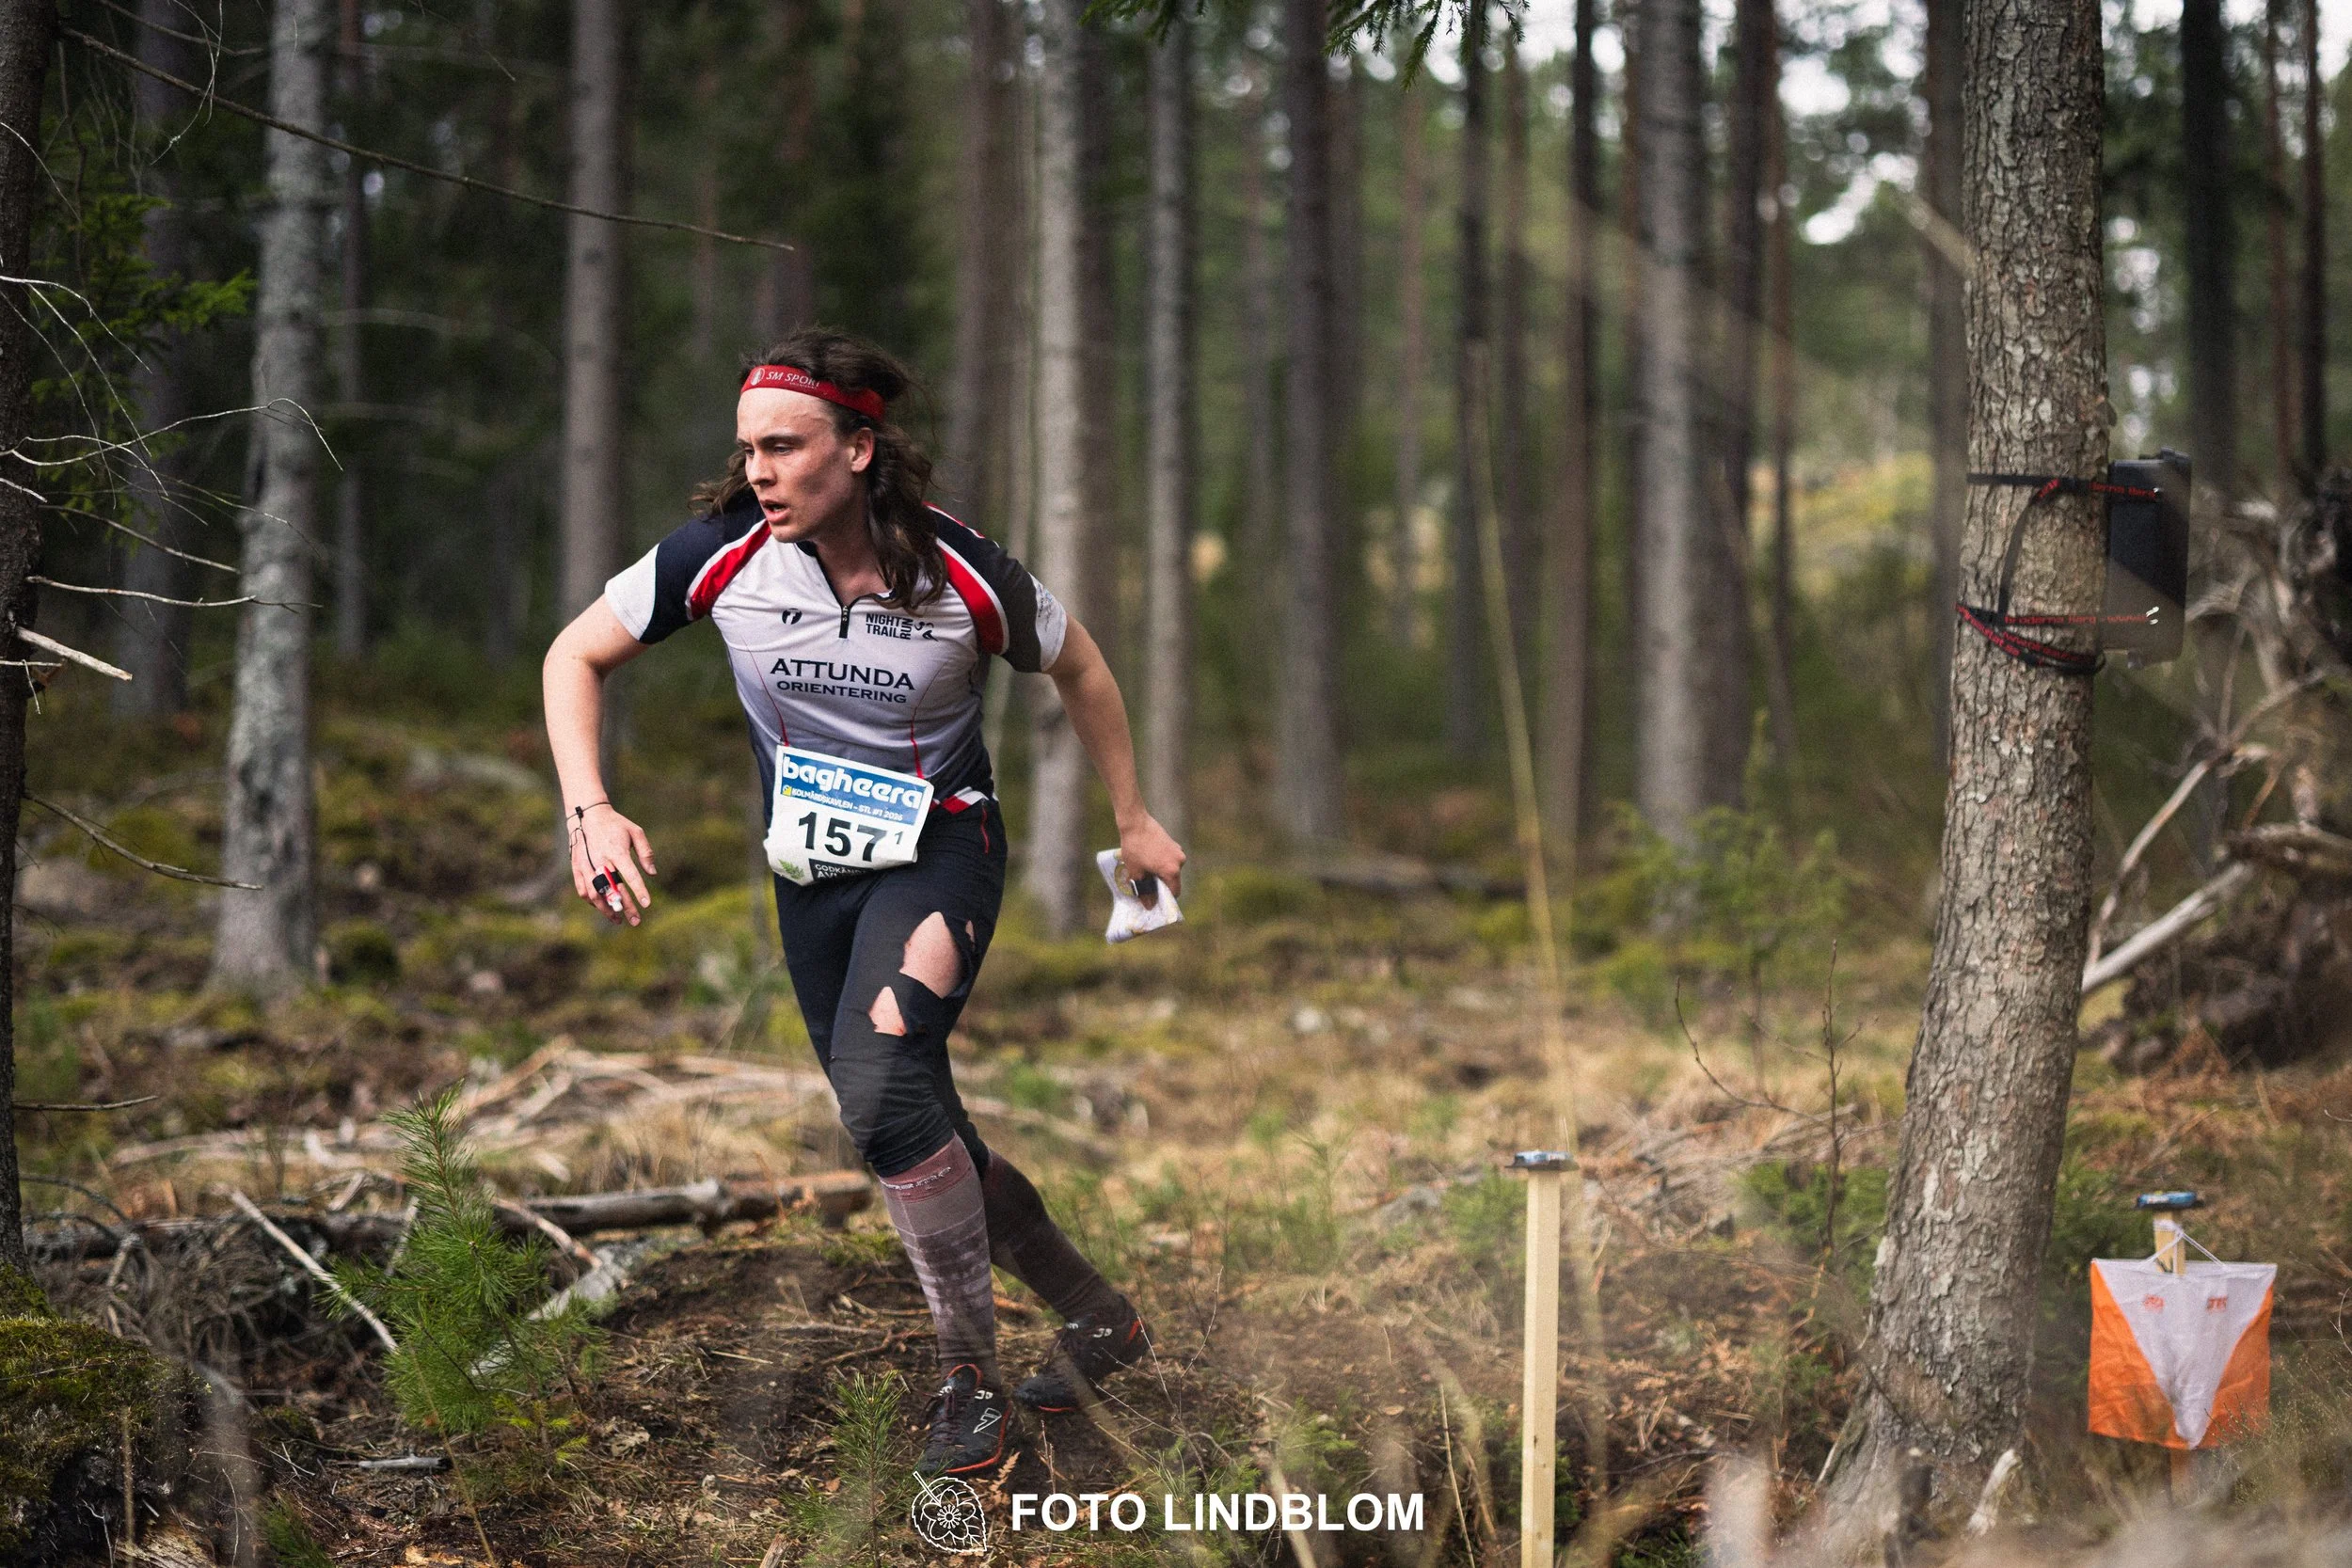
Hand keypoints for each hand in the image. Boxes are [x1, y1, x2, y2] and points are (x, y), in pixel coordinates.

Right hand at [567, 802, 654, 925]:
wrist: (587, 814)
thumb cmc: (616, 824)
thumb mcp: (636, 832)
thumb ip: (646, 852)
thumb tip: (652, 873)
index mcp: (617, 851)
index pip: (630, 875)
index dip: (639, 891)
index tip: (647, 904)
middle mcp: (600, 859)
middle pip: (613, 889)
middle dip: (626, 907)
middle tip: (636, 922)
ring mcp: (586, 865)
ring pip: (595, 894)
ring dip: (607, 909)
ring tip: (618, 919)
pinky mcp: (577, 867)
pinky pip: (583, 890)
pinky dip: (592, 901)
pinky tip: (602, 907)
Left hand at [1116, 814, 1184, 904]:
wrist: (1135, 823)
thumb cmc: (1134, 848)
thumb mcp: (1136, 873)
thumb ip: (1144, 891)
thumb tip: (1149, 905)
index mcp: (1172, 871)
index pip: (1174, 892)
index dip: (1165, 899)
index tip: (1154, 900)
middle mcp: (1179, 861)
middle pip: (1173, 881)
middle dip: (1161, 885)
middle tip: (1147, 887)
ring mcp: (1178, 851)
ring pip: (1171, 869)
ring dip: (1161, 873)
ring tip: (1145, 871)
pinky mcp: (1174, 844)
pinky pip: (1170, 860)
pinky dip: (1162, 863)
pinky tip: (1148, 860)